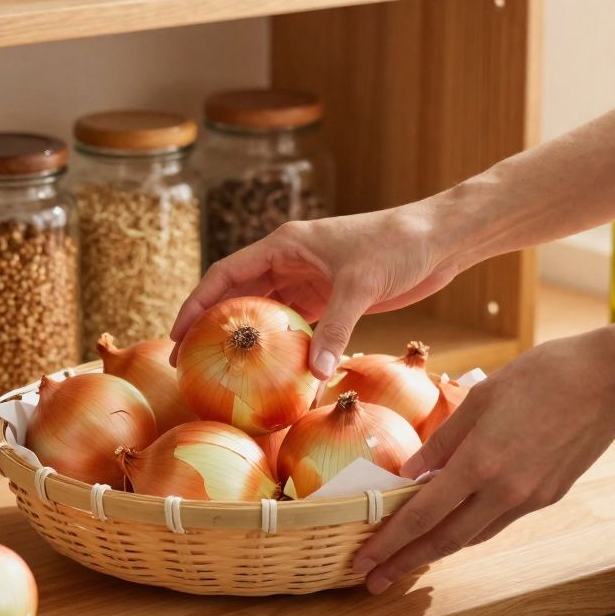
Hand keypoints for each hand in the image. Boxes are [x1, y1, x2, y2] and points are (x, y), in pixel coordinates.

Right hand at [170, 202, 468, 378]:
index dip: (196, 303)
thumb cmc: (397, 246)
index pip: (226, 274)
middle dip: (211, 327)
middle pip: (237, 296)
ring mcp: (308, 281)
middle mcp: (289, 262)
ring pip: (265, 314)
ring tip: (221, 372)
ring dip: (246, 340)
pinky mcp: (329, 300)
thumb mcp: (360, 286)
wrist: (438, 240)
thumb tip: (313, 375)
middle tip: (189, 364)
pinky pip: (295, 327)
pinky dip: (282, 348)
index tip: (176, 335)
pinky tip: (272, 373)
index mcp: (285, 245)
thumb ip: (335, 329)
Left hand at [352, 331, 614, 593]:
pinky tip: (451, 529)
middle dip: (405, 562)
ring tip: (406, 559)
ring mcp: (530, 498)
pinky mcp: (548, 496)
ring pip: (473, 536)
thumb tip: (410, 473)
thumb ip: (442, 441)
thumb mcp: (479, 400)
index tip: (365, 560)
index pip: (423, 514)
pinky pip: (498, 522)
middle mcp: (504, 491)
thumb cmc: (541, 376)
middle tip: (374, 580)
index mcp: (480, 463)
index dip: (391, 542)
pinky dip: (469, 530)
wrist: (608, 380)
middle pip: (444, 540)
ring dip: (436, 551)